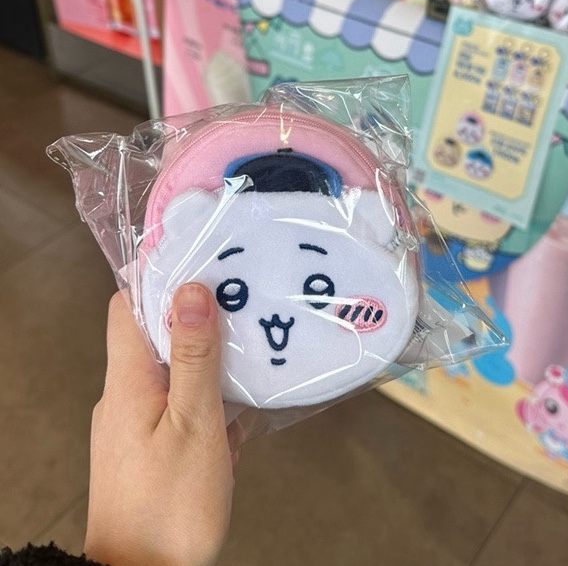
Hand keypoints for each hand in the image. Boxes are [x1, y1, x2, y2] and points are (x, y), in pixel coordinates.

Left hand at [84, 283, 236, 565]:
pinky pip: (175, 403)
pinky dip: (203, 395)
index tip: (197, 260)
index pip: (125, 307)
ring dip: (204, 358)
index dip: (156, 278)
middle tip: (238, 301)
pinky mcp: (148, 446)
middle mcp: (123, 395)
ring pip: (169, 370)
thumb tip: (190, 291)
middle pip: (151, 335)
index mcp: (127, 381)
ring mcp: (134, 422)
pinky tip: (237, 406)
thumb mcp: (193, 424)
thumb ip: (193, 358)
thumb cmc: (170, 505)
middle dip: (193, 316)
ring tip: (246, 347)